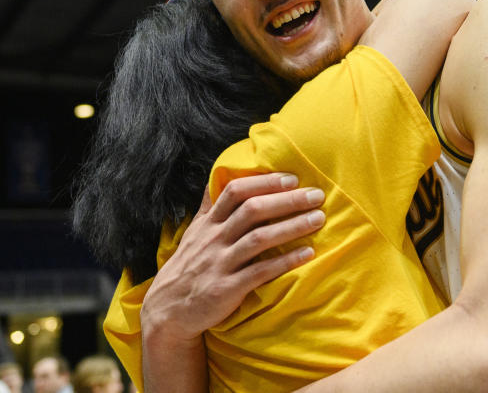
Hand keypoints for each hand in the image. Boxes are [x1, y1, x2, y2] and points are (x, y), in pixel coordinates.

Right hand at [141, 172, 325, 343]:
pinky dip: (285, 261)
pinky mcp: (227, 288)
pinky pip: (260, 272)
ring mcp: (220, 263)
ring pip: (259, 239)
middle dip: (286, 200)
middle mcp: (215, 239)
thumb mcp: (195, 232)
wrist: (170, 310)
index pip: (235, 191)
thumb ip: (210, 206)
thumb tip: (218, 176)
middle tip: (316, 195)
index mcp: (210, 223)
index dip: (264, 182)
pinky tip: (307, 254)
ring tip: (318, 219)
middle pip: (252, 211)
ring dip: (291, 227)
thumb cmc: (190, 266)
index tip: (292, 178)